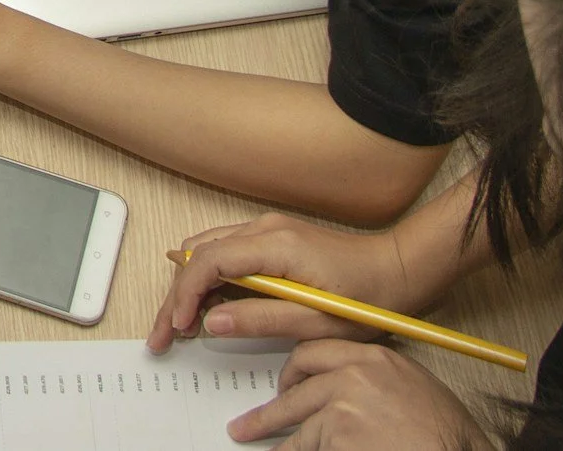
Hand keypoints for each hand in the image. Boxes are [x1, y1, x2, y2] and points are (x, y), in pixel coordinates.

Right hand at [151, 214, 426, 352]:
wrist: (398, 268)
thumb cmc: (368, 297)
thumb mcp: (317, 321)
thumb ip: (261, 319)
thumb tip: (211, 322)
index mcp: (276, 245)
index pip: (210, 262)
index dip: (185, 295)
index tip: (178, 326)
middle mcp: (264, 228)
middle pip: (199, 255)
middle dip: (176, 294)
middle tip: (164, 333)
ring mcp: (266, 228)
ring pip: (206, 250)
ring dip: (188, 285)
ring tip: (180, 322)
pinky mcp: (270, 236)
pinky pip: (224, 249)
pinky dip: (208, 276)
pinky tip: (207, 304)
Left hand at [227, 341, 483, 449]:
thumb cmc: (448, 435)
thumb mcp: (415, 388)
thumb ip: (376, 380)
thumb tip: (343, 392)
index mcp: (376, 357)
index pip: (316, 352)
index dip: (295, 370)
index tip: (285, 384)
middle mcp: (355, 374)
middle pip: (298, 385)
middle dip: (272, 405)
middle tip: (251, 419)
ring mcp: (343, 405)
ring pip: (297, 421)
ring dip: (273, 434)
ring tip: (248, 437)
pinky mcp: (337, 436)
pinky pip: (306, 448)